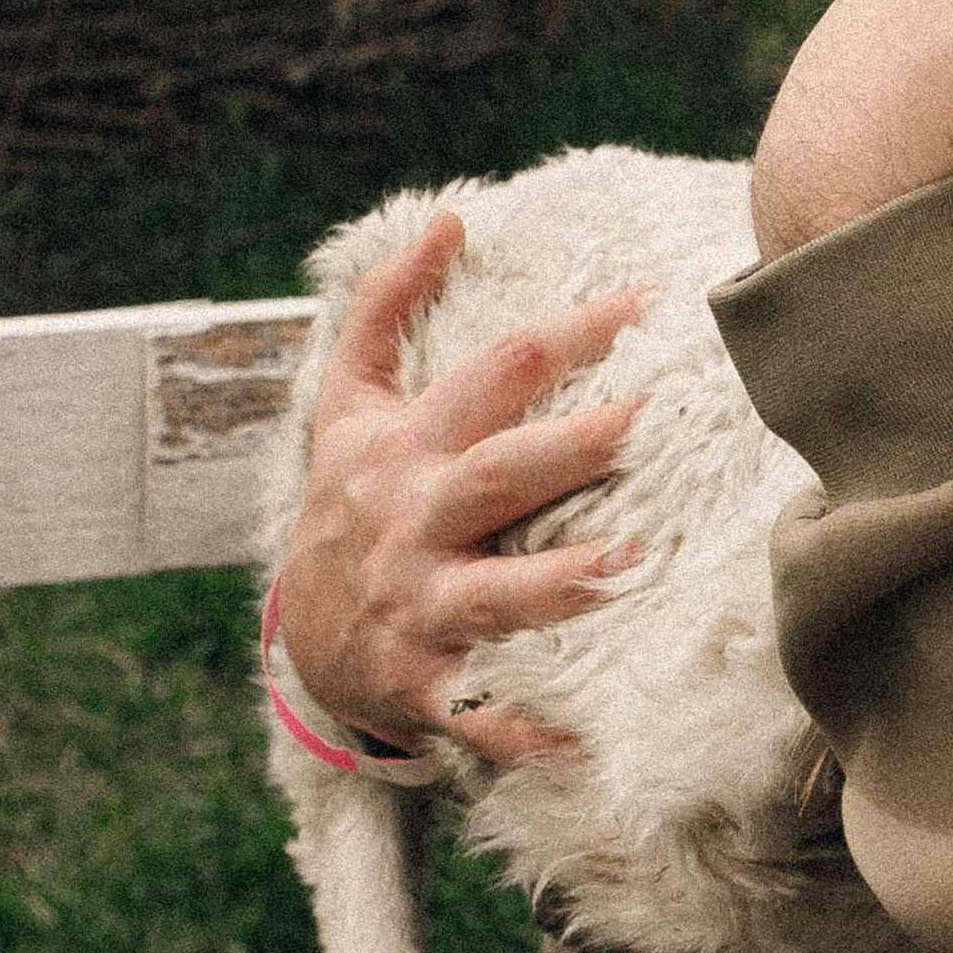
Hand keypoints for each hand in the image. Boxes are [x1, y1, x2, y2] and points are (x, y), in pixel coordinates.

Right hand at [275, 211, 649, 764]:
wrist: (301, 639)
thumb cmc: (350, 500)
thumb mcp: (348, 403)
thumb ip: (385, 305)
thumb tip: (448, 217)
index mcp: (407, 448)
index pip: (496, 374)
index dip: (569, 334)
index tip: (649, 304)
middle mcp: (414, 523)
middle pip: (501, 475)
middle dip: (575, 448)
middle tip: (652, 420)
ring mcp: (420, 607)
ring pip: (497, 595)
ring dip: (565, 581)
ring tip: (634, 562)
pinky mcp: (425, 683)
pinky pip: (482, 712)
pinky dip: (528, 729)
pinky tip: (589, 735)